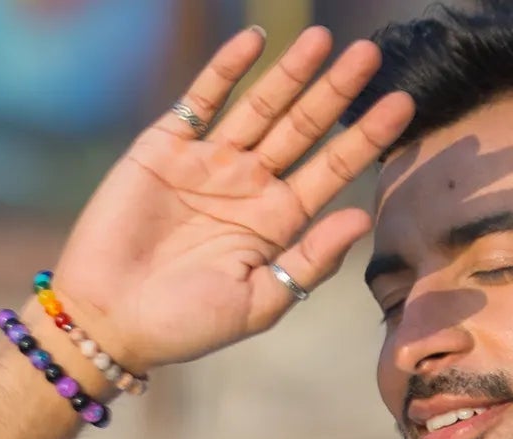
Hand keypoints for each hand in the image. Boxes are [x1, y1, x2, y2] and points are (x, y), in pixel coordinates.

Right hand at [46, 22, 413, 372]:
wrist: (111, 318)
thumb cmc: (187, 325)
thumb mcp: (260, 302)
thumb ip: (310, 260)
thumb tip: (361, 217)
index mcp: (277, 225)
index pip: (331, 172)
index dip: (364, 138)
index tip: (401, 106)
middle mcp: (249, 187)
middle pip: (303, 129)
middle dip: (336, 92)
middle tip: (371, 53)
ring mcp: (209, 162)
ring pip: (260, 106)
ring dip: (292, 73)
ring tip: (325, 39)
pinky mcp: (166, 147)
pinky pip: (201, 99)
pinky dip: (227, 69)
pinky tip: (256, 41)